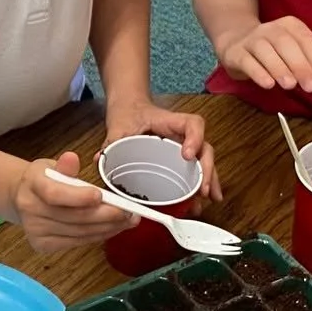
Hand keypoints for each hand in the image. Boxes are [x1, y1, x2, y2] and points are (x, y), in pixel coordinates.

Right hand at [10, 149, 133, 253]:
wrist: (22, 198)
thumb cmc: (43, 180)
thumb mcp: (51, 165)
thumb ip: (64, 165)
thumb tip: (72, 158)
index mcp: (32, 185)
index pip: (55, 195)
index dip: (78, 197)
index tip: (100, 195)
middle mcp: (31, 210)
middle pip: (74, 217)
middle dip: (107, 216)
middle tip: (130, 212)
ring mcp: (36, 231)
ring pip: (80, 232)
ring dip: (108, 228)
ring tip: (127, 221)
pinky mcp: (43, 245)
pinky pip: (78, 242)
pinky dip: (98, 236)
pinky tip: (112, 228)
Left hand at [103, 97, 221, 201]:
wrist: (129, 108)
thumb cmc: (128, 113)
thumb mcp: (118, 125)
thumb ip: (111, 141)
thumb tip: (102, 158)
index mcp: (170, 121)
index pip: (192, 124)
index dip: (195, 139)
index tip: (187, 155)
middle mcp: (182, 134)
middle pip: (205, 148)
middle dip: (207, 170)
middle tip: (203, 190)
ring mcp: (184, 146)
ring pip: (204, 162)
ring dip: (210, 181)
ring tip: (210, 198)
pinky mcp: (180, 159)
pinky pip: (195, 171)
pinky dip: (201, 185)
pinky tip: (202, 201)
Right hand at [218, 15, 311, 93]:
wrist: (235, 40)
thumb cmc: (272, 50)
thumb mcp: (291, 51)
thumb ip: (307, 63)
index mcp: (290, 25)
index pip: (307, 41)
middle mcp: (271, 29)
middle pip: (286, 44)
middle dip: (301, 66)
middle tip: (311, 87)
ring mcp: (251, 39)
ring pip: (266, 51)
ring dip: (279, 68)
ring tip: (290, 85)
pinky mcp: (235, 52)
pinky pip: (247, 61)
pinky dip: (258, 73)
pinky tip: (268, 84)